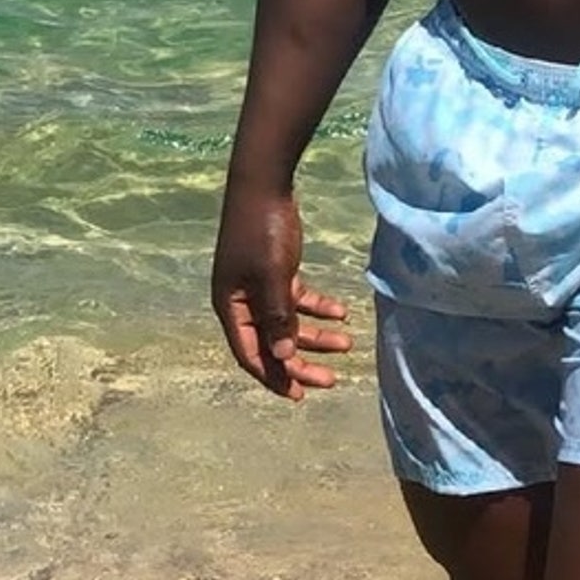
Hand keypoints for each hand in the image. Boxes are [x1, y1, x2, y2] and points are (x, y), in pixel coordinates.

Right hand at [211, 184, 351, 398]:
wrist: (264, 183)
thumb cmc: (263, 231)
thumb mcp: (272, 276)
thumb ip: (278, 318)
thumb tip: (282, 358)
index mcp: (231, 307)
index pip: (251, 354)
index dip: (273, 377)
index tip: (299, 395)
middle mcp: (242, 301)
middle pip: (271, 342)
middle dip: (300, 361)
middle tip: (330, 379)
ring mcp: (258, 285)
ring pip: (288, 321)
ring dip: (315, 335)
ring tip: (347, 344)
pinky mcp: (275, 269)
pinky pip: (296, 298)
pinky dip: (318, 308)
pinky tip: (342, 313)